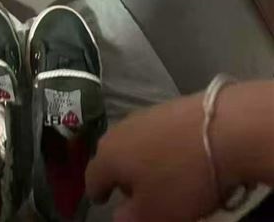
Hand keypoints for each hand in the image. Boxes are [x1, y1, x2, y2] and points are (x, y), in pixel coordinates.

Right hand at [85, 93, 219, 221]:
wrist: (224, 129)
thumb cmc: (181, 178)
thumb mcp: (154, 213)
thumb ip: (130, 217)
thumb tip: (119, 215)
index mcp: (107, 157)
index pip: (92, 178)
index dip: (97, 192)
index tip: (102, 200)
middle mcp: (118, 131)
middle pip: (112, 157)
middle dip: (120, 174)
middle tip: (136, 190)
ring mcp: (143, 115)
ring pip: (135, 142)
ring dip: (142, 158)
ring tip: (161, 173)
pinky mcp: (169, 105)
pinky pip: (157, 132)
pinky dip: (162, 145)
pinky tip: (179, 155)